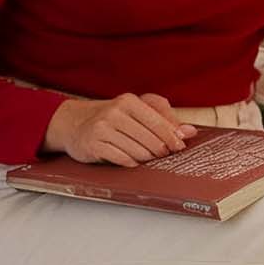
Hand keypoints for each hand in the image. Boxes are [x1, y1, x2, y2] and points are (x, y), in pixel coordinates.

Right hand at [43, 92, 197, 165]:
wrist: (73, 123)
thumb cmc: (112, 117)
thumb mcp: (136, 110)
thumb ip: (164, 118)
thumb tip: (190, 132)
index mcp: (128, 101)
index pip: (159, 123)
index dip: (173, 138)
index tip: (179, 147)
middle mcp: (114, 112)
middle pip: (151, 140)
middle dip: (160, 151)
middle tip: (162, 155)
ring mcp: (102, 129)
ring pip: (138, 152)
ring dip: (146, 158)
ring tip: (146, 157)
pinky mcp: (94, 145)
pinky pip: (122, 159)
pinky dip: (131, 163)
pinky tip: (132, 161)